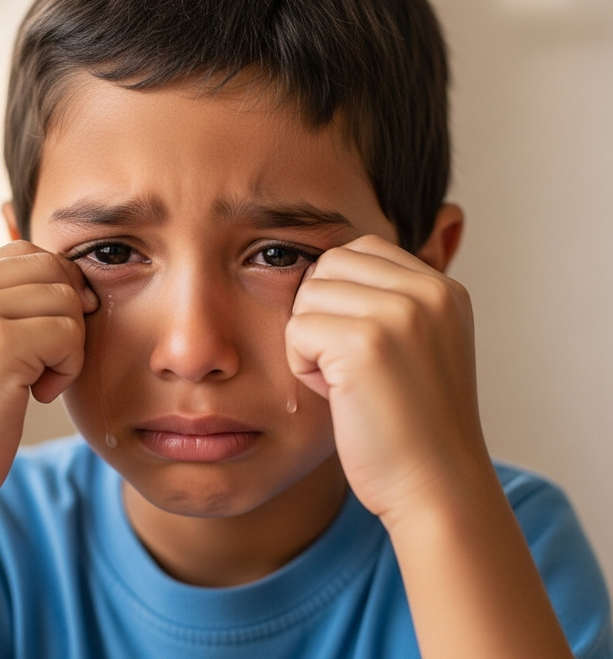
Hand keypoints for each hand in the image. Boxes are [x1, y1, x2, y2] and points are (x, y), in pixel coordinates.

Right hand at [0, 241, 97, 521]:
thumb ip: (6, 304)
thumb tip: (77, 276)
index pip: (25, 253)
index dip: (57, 285)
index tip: (57, 329)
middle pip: (51, 267)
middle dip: (68, 311)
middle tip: (51, 357)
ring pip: (65, 298)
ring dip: (70, 343)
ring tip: (39, 379)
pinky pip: (68, 333)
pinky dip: (69, 367)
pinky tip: (38, 394)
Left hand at [286, 234, 485, 526]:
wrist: (438, 490)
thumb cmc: (414, 424)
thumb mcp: (420, 344)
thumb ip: (388, 300)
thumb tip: (319, 267)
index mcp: (443, 288)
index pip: (361, 249)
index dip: (341, 295)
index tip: (360, 345)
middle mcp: (428, 291)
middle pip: (329, 264)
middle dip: (323, 312)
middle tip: (350, 364)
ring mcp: (400, 313)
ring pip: (308, 293)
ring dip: (312, 339)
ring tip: (348, 380)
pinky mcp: (366, 342)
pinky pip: (296, 329)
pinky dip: (303, 365)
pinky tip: (339, 395)